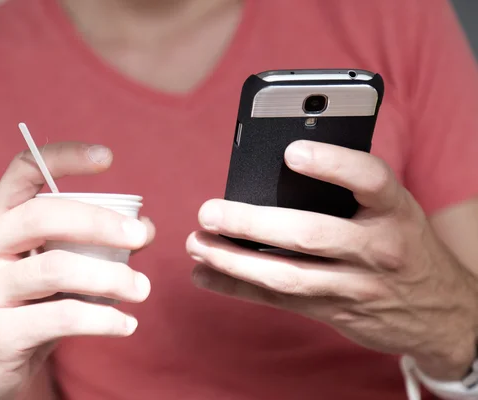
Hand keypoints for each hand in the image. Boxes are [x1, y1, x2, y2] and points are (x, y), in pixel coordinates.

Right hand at [0, 143, 153, 399]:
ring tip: (142, 289)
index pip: (21, 173)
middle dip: (99, 222)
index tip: (107, 158)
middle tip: (141, 236)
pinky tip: (125, 324)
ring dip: (111, 277)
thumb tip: (143, 229)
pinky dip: (103, 319)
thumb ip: (85, 246)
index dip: (62, 157)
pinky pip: (61, 317)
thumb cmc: (24, 308)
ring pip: (56, 268)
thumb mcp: (46, 269)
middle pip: (41, 216)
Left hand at [187, 140, 477, 380]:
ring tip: (197, 243)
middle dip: (252, 223)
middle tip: (208, 212)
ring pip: (287, 275)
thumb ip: (350, 188)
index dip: (332, 163)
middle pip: (309, 234)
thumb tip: (281, 160)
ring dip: (234, 261)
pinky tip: (206, 274)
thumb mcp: (392, 208)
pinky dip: (238, 288)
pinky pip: (280, 301)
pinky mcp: (335, 312)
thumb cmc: (401, 240)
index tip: (290, 151)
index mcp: (394, 209)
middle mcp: (378, 248)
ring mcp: (356, 286)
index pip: (369, 179)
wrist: (440, 311)